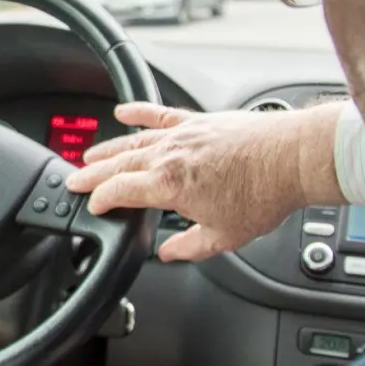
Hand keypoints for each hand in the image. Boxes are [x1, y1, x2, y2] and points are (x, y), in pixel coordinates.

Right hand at [65, 101, 343, 261]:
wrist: (290, 159)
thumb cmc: (262, 194)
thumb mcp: (224, 236)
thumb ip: (190, 248)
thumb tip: (169, 254)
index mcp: (168, 186)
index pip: (119, 192)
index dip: (100, 202)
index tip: (93, 208)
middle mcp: (168, 156)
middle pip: (117, 165)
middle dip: (92, 175)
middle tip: (74, 181)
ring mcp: (181, 136)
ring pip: (133, 142)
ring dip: (108, 149)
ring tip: (90, 156)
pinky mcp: (197, 122)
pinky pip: (160, 114)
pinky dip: (139, 112)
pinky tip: (122, 111)